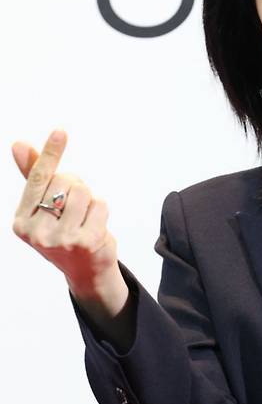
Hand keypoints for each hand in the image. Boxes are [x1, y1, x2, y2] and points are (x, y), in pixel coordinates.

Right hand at [11, 130, 123, 302]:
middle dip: (74, 186)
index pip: (38, 179)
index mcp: (21, 222)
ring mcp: (62, 239)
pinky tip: (95, 226)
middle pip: (65, 181)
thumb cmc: (64, 233)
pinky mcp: (86, 242)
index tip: (60, 132)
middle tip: (74, 208)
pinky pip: (100, 204)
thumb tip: (18, 144)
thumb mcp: (44, 208)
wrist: (86, 272)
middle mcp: (37, 232)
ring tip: (84, 217)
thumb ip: (34, 177)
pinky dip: (101, 210)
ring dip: (89, 199)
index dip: (50, 154)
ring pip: (83, 191)